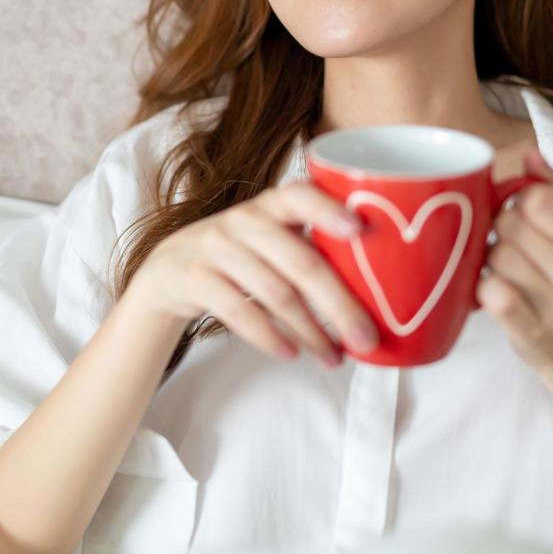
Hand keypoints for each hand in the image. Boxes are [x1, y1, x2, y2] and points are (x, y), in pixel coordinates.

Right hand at [130, 182, 380, 366]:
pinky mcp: (194, 278)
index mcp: (272, 205)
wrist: (168, 270)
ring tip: (333, 357)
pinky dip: (269, 337)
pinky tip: (291, 353)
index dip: (331, 210)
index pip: (302, 196)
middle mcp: (244, 221)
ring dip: (311, 332)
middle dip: (340, 305)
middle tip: (367, 338)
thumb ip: (312, 247)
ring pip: (276, 294)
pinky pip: (239, 311)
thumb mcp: (270, 239)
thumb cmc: (242, 256)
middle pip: (301, 262)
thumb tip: (384, 288)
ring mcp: (216, 248)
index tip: (360, 230)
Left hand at [477, 142, 552, 376]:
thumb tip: (530, 153)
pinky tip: (494, 292)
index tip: (521, 217)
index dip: (516, 202)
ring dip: (490, 262)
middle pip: (511, 224)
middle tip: (511, 248)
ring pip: (498, 256)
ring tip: (504, 272)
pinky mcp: (531, 332)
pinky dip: (484, 290)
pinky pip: (493, 294)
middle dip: (501, 232)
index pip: (536, 197)